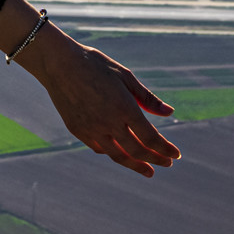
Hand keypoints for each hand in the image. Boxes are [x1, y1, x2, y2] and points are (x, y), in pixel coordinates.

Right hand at [21, 28, 180, 177]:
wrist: (57, 62)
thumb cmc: (94, 64)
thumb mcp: (124, 75)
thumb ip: (147, 97)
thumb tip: (170, 112)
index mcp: (124, 107)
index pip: (151, 137)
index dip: (165, 148)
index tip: (175, 154)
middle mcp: (108, 122)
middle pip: (138, 150)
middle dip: (155, 159)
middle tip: (166, 163)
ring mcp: (91, 128)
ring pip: (118, 155)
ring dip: (136, 165)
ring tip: (148, 171)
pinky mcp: (77, 130)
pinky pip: (99, 148)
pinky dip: (113, 153)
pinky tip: (121, 153)